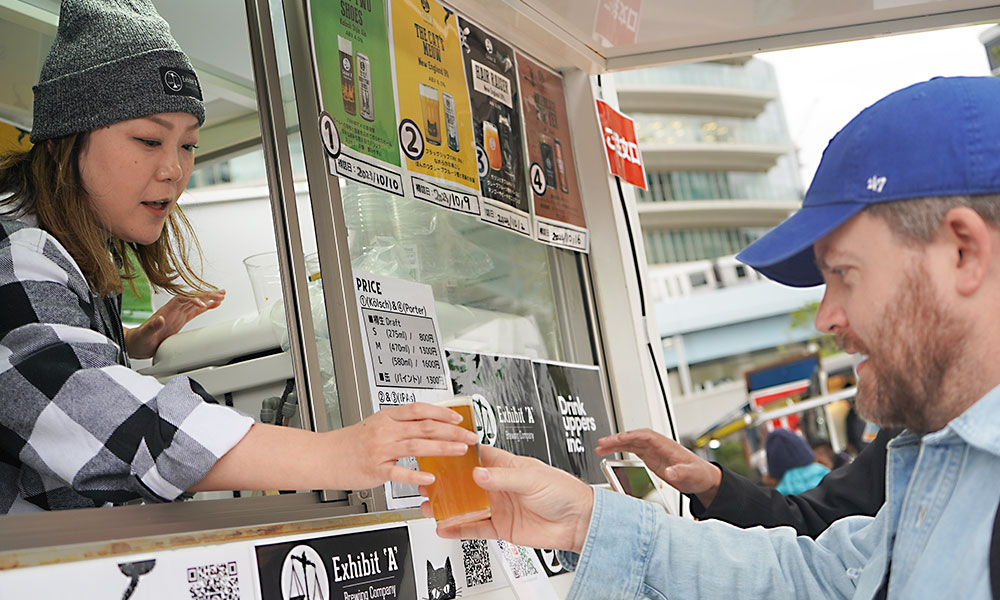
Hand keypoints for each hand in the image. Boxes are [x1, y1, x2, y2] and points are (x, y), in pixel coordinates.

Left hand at [124, 290, 224, 358]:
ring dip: (209, 299)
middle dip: (206, 295)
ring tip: (222, 296)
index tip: (202, 304)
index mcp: (166, 311)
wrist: (137, 344)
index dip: (193, 300)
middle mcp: (173, 310)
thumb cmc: (139, 340)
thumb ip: (152, 326)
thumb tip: (160, 319)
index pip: (182, 300)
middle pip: (192, 298)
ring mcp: (178, 315)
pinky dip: (205, 308)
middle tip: (220, 294)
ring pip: (196, 303)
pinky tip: (214, 305)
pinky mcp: (181, 321)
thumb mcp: (144, 335)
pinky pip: (196, 311)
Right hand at [328, 402, 479, 489]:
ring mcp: (380, 450)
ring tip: (459, 451)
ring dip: (442, 448)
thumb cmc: (349, 443)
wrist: (323, 457)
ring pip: (417, 446)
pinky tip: (429, 479)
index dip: (442, 412)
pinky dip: (415, 476)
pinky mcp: (375, 469)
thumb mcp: (376, 424)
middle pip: (425, 427)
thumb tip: (426, 425)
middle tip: (470, 436)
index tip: (459, 418)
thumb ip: (399, 424)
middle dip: (452, 432)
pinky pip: (398, 473)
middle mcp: (385, 430)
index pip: (420, 409)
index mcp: (387, 417)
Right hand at [420, 446, 593, 553]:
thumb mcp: (532, 478)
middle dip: (447, 483)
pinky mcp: (500, 527)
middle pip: (466, 483)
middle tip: (428, 482)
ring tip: (430, 505)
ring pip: (466, 506)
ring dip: (448, 506)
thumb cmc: (564, 492)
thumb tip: (479, 473)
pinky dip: (458, 528)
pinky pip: (474, 528)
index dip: (459, 455)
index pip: (478, 456)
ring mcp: (499, 507)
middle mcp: (500, 485)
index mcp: (508, 466)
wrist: (578, 523)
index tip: (441, 453)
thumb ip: (503, 477)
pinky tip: (445, 526)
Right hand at [596, 428, 721, 506]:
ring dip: (615, 444)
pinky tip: (610, 453)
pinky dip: (620, 451)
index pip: (645, 436)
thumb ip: (680, 472)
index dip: (630, 436)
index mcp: (666, 445)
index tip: (618, 439)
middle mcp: (658, 446)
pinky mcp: (651, 458)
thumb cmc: (699, 473)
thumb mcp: (692, 474)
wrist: (702, 479)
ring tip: (599, 448)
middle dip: (616, 439)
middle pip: (633, 437)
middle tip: (601, 443)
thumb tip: (670, 471)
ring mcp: (653, 451)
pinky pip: (632, 450)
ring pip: (630, 443)